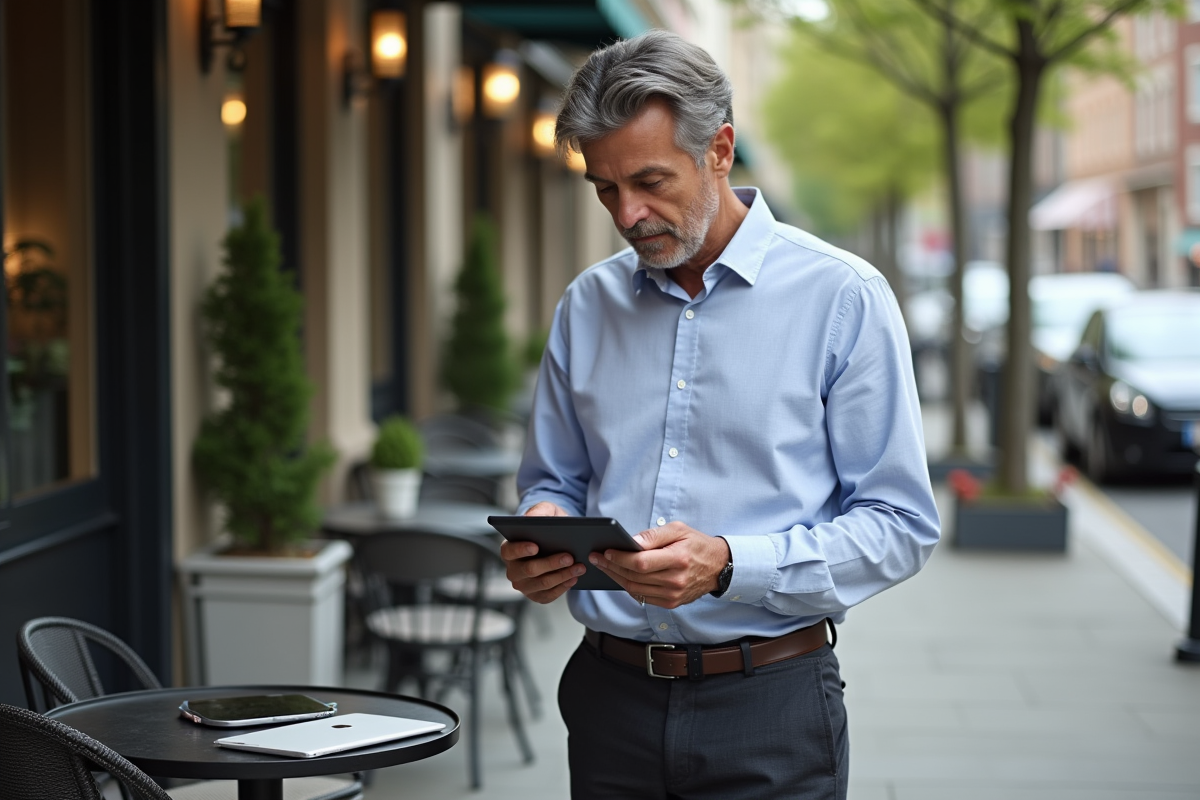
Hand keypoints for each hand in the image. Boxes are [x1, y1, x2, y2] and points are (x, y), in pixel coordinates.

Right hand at [499, 502, 585, 603]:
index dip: (521, 549)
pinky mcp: (536, 595)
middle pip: (529, 570)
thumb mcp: (546, 511)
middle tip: (569, 557)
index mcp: (508, 549)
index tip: (536, 546)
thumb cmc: (549, 524)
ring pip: (543, 583)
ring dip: (562, 575)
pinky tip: (574, 578)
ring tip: (579, 567)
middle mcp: (513, 570)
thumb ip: (539, 511)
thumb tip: (532, 519)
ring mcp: (524, 585)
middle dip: (551, 563)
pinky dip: (563, 587)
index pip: (509, 551)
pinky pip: (549, 595)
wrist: (558, 539)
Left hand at [590, 521, 729, 608]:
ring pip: (635, 588)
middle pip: (634, 576)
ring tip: (603, 566)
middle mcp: (675, 580)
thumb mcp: (679, 530)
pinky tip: (619, 576)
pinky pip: (642, 596)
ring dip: (615, 577)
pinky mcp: (671, 603)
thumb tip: (631, 542)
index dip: (620, 558)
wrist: (718, 567)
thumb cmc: (696, 544)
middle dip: (611, 566)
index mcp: (678, 559)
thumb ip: (654, 536)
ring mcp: (673, 595)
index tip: (605, 551)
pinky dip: (628, 586)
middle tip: (595, 557)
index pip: (641, 563)